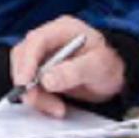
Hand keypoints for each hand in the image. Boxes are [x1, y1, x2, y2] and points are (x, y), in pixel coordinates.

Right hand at [12, 16, 126, 118]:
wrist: (115, 75)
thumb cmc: (109, 64)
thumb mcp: (98, 66)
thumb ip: (74, 71)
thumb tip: (47, 79)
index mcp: (63, 29)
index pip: (36, 41)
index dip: (27, 62)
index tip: (25, 83)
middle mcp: (49, 39)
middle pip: (23, 57)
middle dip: (28, 82)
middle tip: (39, 101)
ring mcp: (44, 55)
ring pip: (23, 73)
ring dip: (34, 94)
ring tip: (56, 108)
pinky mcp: (42, 71)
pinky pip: (30, 85)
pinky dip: (39, 99)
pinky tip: (55, 106)